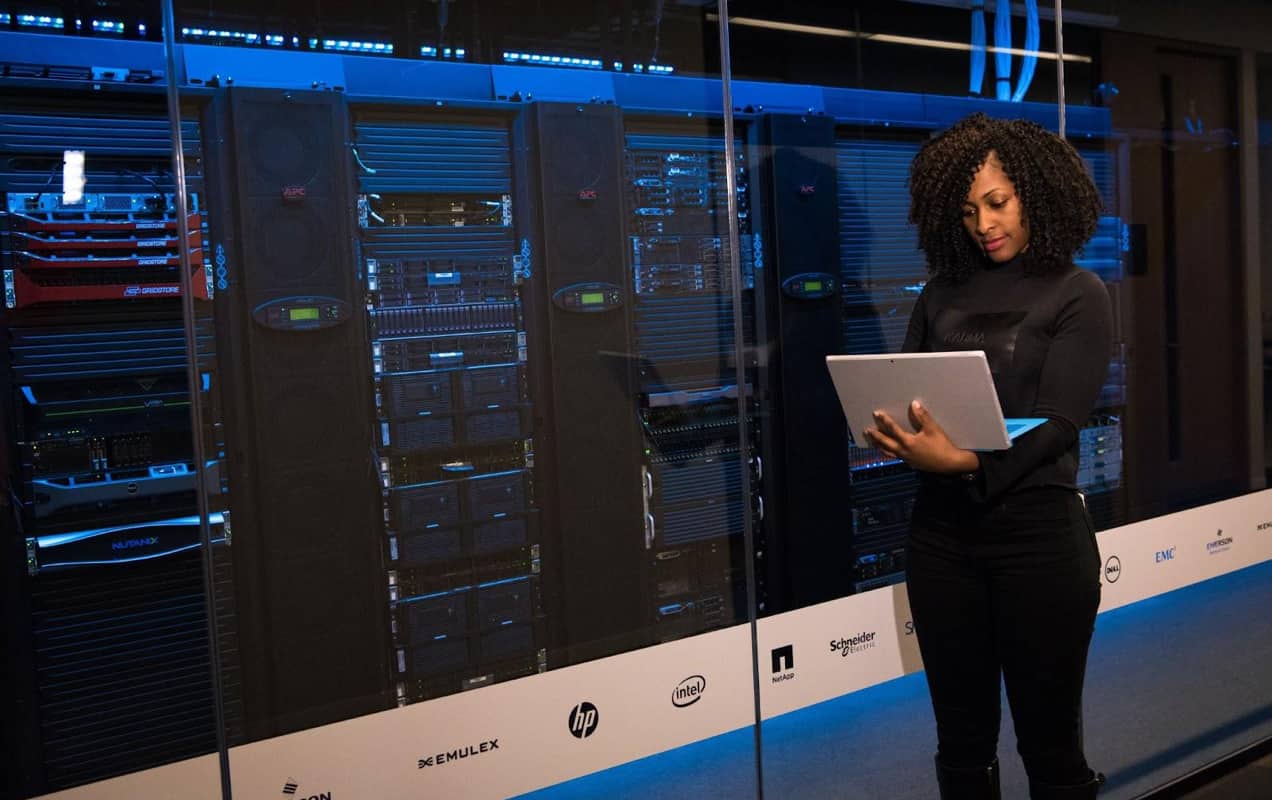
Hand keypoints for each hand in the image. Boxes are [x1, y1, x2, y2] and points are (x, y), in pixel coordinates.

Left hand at [863, 401, 979, 474]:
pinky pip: (895, 456)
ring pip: (889, 452)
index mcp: (908, 442)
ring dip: (880, 446)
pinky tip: (888, 450)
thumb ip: (922, 416)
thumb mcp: (933, 429)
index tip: (877, 414)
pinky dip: (888, 452)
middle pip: (885, 443)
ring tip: (873, 441)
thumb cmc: (942, 445)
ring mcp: (906, 458)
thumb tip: (914, 404)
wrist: (950, 464)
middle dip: (876, 436)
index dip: (884, 421)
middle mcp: (904, 451)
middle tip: (867, 430)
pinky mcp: (911, 463)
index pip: (893, 429)